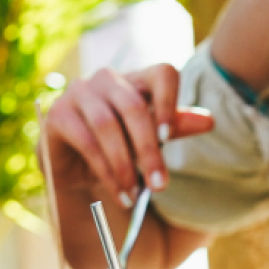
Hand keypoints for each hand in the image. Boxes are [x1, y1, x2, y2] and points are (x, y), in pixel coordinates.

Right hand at [42, 65, 212, 202]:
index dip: (169, 101)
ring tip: (135, 195)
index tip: (170, 136)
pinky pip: (86, 142)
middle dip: (149, 149)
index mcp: (139, 80)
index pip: (163, 73)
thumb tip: (209, 121)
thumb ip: (176, 127)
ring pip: (107, 125)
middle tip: (160, 186)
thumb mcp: (152, 139)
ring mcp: (80, 92)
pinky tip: (119, 193)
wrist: (78, 168)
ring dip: (124, 165)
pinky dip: (105, 172)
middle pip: (134, 106)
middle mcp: (108, 78)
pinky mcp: (58, 113)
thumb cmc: (122, 148)